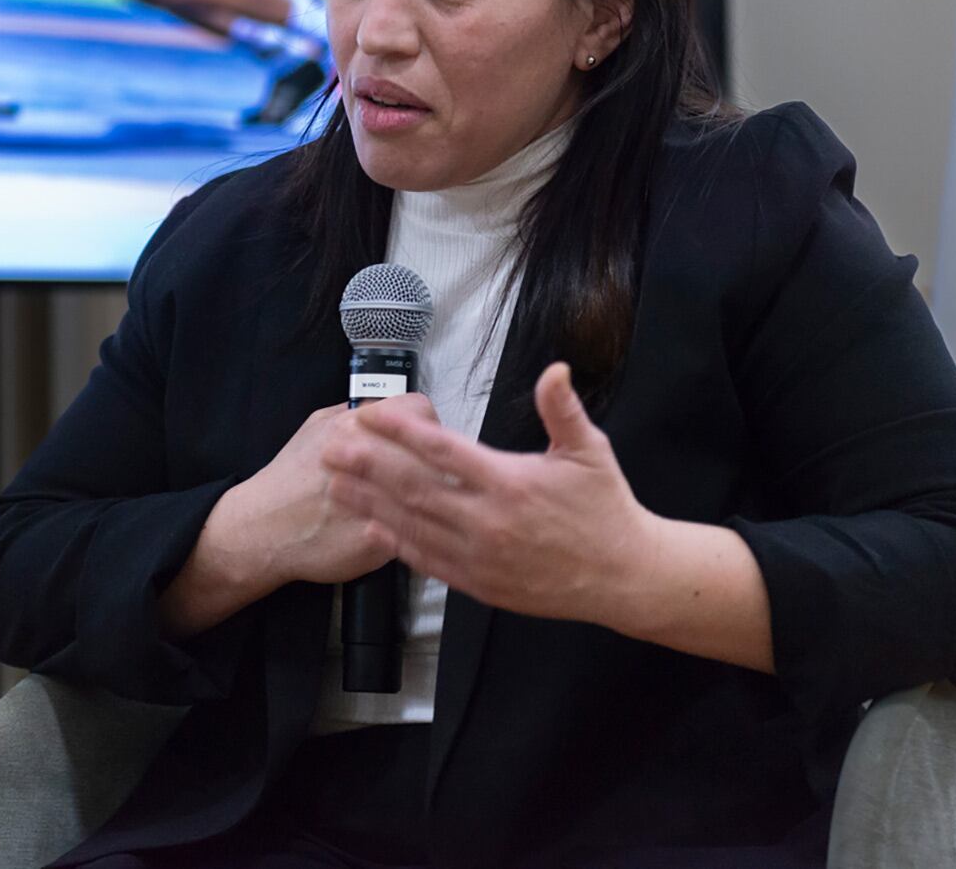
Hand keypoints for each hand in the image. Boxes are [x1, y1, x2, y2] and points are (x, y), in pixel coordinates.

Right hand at [233, 400, 437, 585]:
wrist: (262, 528)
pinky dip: (415, 528)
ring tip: (418, 500)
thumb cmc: (289, 479)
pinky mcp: (378, 540)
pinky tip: (402, 525)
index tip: (422, 438)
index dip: (425, 423)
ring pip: (429, 492)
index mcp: (353, 427)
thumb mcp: (315, 426)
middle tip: (426, 472)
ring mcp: (375, 502)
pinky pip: (414, 529)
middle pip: (430, 451)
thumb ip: (354, 412)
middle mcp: (367, 460)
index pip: (418, 411)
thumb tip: (385, 405)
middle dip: (433, 461)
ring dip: (430, 496)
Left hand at [323, 363, 658, 627]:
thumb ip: (563, 409)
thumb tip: (555, 370)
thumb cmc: (605, 509)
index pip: (444, 451)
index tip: (371, 415)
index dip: (402, 431)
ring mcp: (481, 557)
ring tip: (336, 484)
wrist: (622, 576)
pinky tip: (371, 527)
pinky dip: (396, 543)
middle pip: (415, 488)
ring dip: (371, 503)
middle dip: (368, 466)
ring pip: (413, 526)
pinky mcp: (480, 584)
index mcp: (511, 483)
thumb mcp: (589, 451)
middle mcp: (489, 522)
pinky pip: (428, 561)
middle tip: (333, 446)